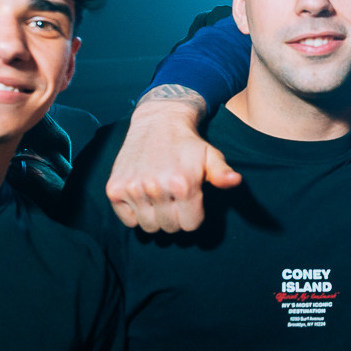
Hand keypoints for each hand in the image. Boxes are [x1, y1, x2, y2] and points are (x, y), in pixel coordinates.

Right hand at [105, 87, 240, 232]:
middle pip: (170, 228)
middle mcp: (156, 187)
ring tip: (160, 198)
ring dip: (156, 217)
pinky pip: (128, 221)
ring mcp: (133, 188)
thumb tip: (235, 181)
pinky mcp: (114, 188)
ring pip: (149, 227)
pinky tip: (143, 197)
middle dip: (175, 217)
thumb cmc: (187, 143)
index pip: (190, 225)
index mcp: (183, 183)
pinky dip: (135, 214)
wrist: (157, 122)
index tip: (190, 202)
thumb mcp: (210, 156)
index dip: (193, 216)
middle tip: (174, 199)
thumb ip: (222, 173)